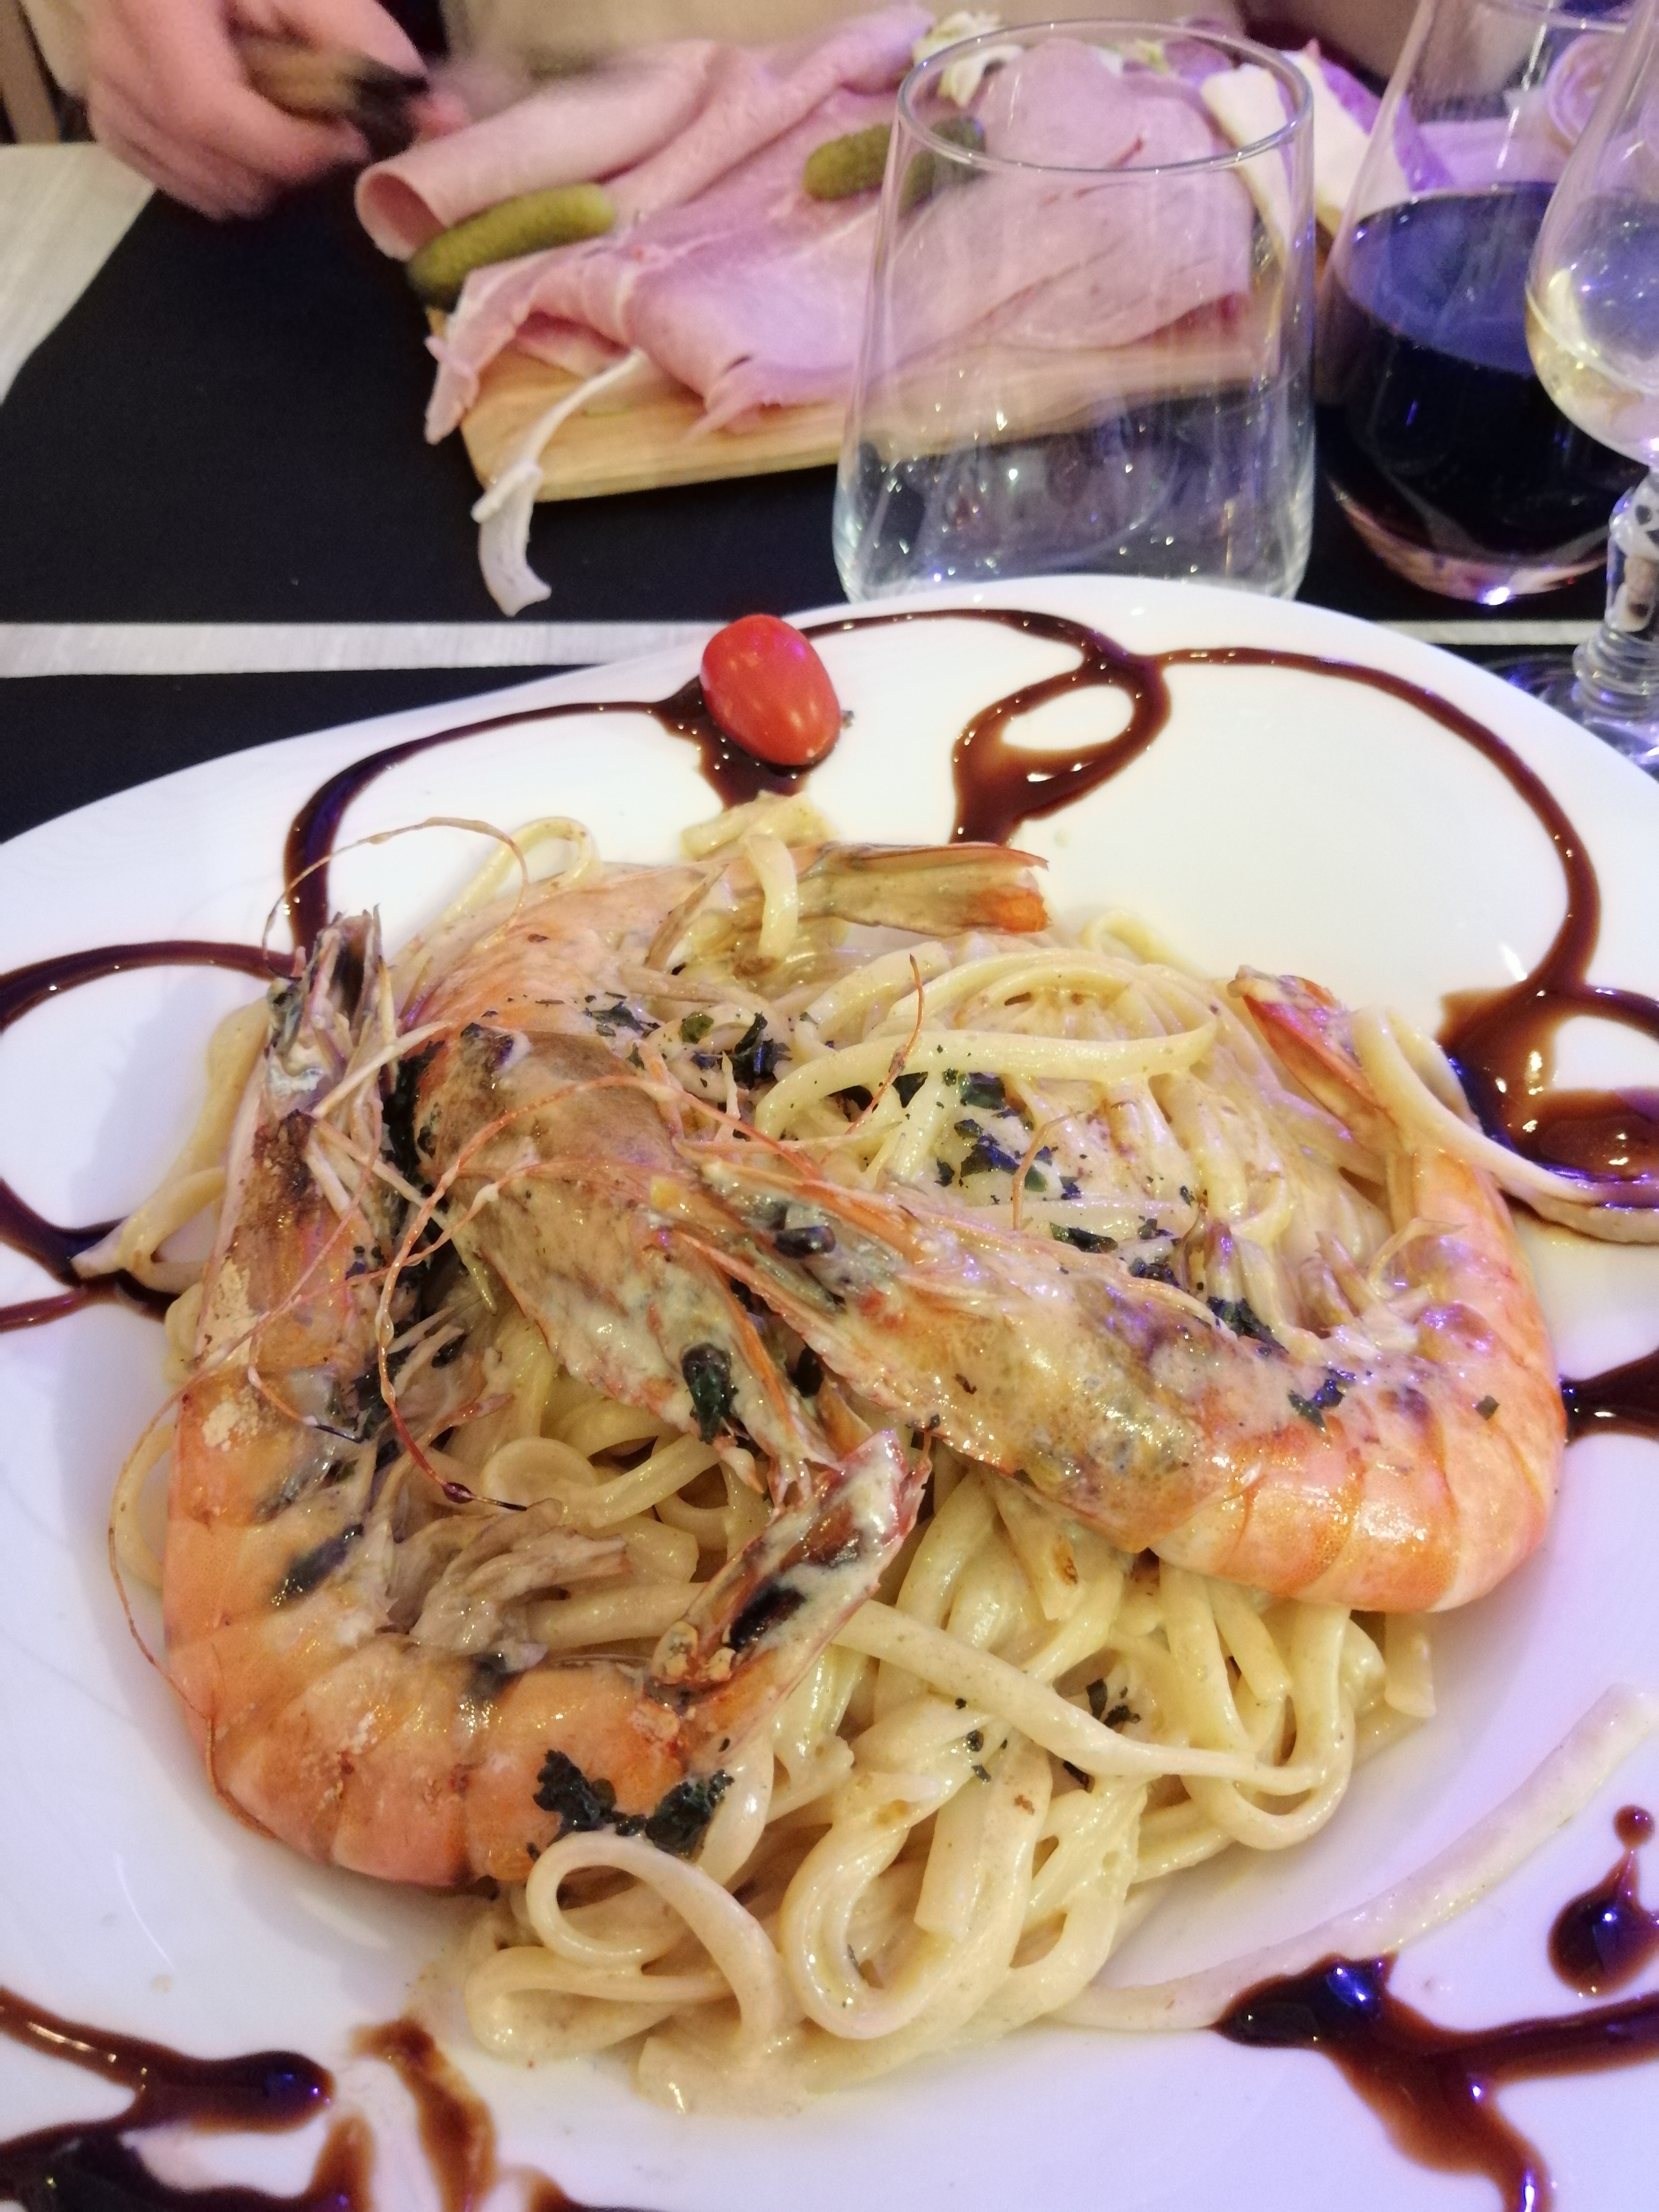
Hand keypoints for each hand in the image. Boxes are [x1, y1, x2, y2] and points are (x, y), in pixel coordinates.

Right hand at [86, 0, 424, 218]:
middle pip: (214, 162)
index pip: (209, 113)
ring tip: (278, 115)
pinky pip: (181, 187)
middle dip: (287, 163)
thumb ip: (365, 44)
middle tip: (317, 122)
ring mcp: (107, 90)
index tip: (347, 139)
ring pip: (207, 189)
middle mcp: (114, 51)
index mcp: (154, 7)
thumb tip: (445, 119)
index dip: (289, 146)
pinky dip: (229, 178)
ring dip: (264, 175)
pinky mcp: (112, 120)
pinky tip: (245, 132)